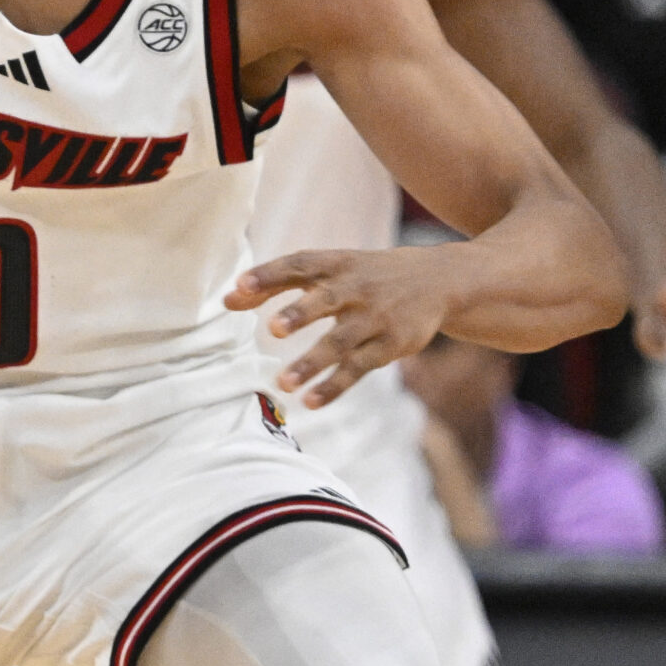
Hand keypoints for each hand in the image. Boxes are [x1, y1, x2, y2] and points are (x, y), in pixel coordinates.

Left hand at [226, 248, 451, 408]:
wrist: (438, 280)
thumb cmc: (364, 276)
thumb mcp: (328, 270)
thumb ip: (277, 283)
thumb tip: (227, 299)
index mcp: (335, 264)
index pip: (299, 264)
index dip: (270, 274)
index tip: (240, 285)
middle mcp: (355, 288)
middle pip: (326, 300)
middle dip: (300, 314)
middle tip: (274, 329)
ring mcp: (375, 318)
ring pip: (342, 341)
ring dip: (312, 363)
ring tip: (283, 384)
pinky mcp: (391, 344)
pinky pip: (360, 368)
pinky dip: (335, 386)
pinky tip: (311, 401)